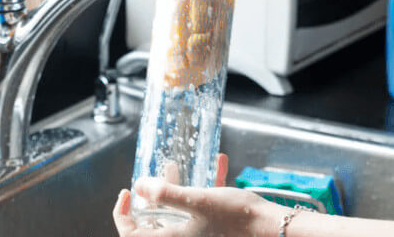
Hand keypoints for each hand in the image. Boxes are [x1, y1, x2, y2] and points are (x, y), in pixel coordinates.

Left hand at [113, 153, 281, 235]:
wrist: (271, 228)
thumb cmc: (236, 218)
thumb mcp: (198, 201)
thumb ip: (167, 194)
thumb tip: (139, 186)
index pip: (133, 235)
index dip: (122, 215)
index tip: (125, 193)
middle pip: (155, 222)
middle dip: (153, 195)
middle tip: (153, 177)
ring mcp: (201, 232)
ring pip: (179, 212)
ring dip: (178, 188)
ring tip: (178, 166)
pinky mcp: (217, 226)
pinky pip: (204, 206)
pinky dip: (207, 187)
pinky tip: (219, 163)